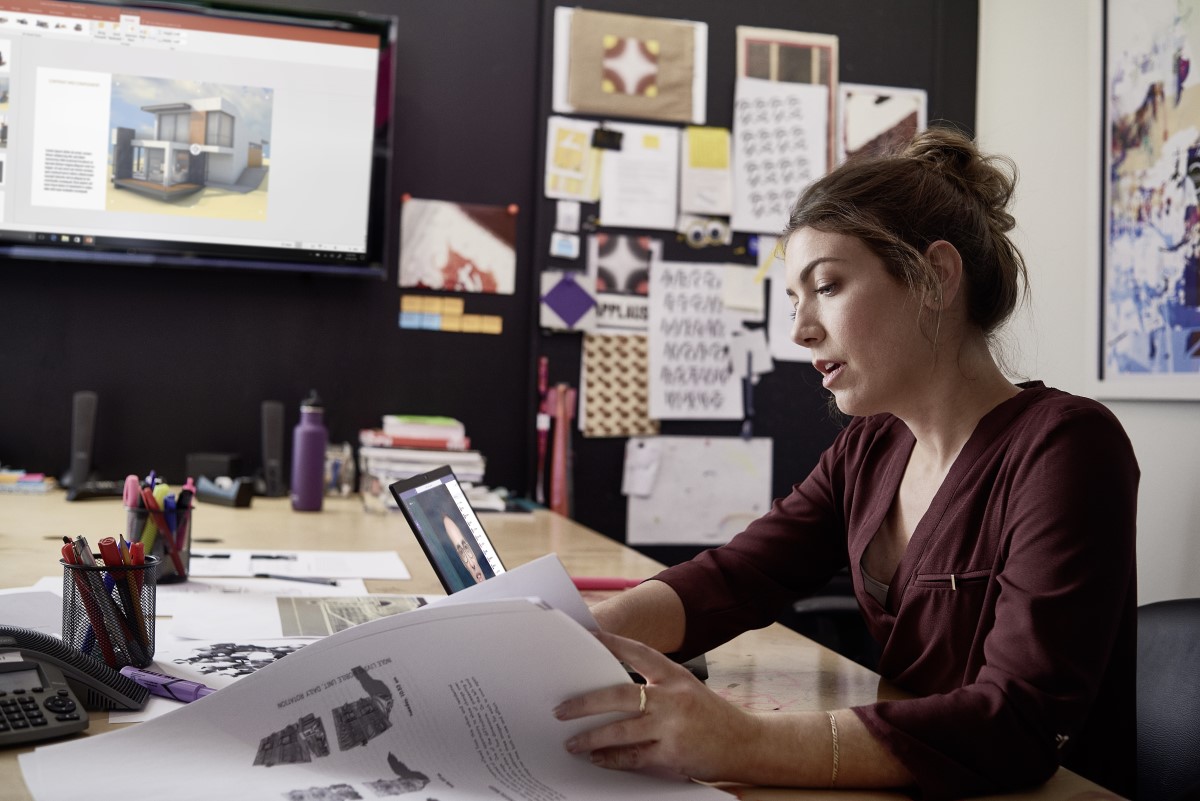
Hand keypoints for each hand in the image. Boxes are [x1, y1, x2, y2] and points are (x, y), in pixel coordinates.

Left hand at [553, 631, 762, 780]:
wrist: (747, 744)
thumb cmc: (712, 716)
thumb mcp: (687, 690)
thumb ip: (656, 687)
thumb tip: (610, 690)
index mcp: (675, 675)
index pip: (637, 652)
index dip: (610, 642)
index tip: (585, 635)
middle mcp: (672, 697)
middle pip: (618, 694)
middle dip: (585, 702)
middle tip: (560, 709)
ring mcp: (672, 726)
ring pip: (620, 730)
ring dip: (591, 737)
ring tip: (572, 743)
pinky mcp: (673, 753)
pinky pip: (633, 757)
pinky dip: (612, 759)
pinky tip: (598, 759)